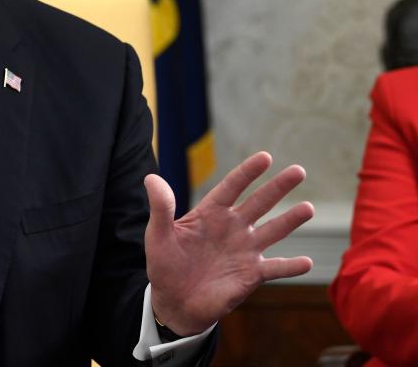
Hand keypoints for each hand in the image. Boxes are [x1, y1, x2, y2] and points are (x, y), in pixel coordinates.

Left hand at [144, 151, 313, 335]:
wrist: (174, 302)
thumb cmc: (165, 265)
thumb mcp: (158, 235)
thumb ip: (160, 207)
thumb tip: (151, 177)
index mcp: (210, 214)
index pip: (232, 187)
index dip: (247, 172)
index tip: (265, 157)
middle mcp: (232, 228)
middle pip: (259, 203)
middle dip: (278, 187)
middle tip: (299, 170)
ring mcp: (244, 250)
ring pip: (273, 231)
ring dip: (290, 220)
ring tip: (308, 208)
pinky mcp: (251, 275)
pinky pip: (275, 268)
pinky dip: (291, 266)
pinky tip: (307, 262)